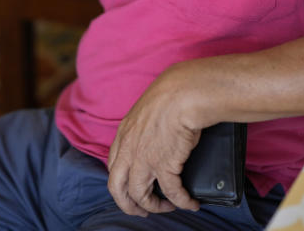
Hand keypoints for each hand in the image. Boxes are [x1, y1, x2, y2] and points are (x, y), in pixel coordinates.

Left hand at [107, 65, 203, 216]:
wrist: (184, 92)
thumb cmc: (172, 94)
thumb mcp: (148, 109)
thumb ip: (145, 126)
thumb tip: (158, 135)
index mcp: (123, 134)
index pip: (113, 166)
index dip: (121, 182)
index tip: (131, 188)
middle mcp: (128, 149)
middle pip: (117, 188)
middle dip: (128, 204)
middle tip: (142, 210)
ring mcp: (144, 159)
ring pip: (139, 196)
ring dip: (154, 206)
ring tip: (168, 207)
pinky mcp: (164, 165)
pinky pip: (171, 192)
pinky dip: (182, 202)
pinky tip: (191, 203)